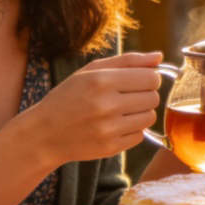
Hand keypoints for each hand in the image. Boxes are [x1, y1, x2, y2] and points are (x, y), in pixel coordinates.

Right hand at [25, 51, 163, 164]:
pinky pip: (140, 135)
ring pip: (150, 117)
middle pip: (153, 97)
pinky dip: (131, 130)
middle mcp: (107, 105)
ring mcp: (109, 128)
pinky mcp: (111, 147)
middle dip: (145, 95)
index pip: (151, 77)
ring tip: (121, 111)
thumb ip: (128, 61)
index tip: (138, 81)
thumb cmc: (69, 96)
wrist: (45, 133)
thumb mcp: (91, 71)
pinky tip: (115, 126)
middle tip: (127, 97)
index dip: (149, 78)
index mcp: (102, 80)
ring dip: (140, 113)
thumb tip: (159, 56)